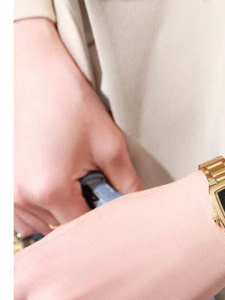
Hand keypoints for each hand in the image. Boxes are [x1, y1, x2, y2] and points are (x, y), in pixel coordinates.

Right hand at [14, 19, 142, 236]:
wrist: (28, 68)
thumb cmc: (65, 100)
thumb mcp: (109, 144)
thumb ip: (127, 184)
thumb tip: (136, 207)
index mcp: (49, 189)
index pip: (84, 231)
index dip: (102, 223)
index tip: (110, 208)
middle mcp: (19, 197)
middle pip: (60, 230)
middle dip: (80, 215)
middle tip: (90, 187)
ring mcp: (3, 193)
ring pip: (39, 226)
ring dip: (58, 214)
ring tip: (68, 182)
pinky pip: (19, 217)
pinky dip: (38, 210)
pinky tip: (50, 187)